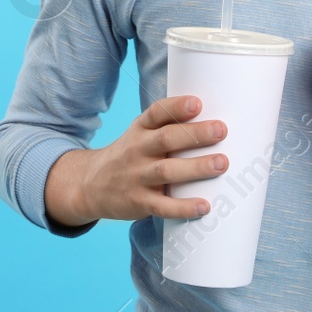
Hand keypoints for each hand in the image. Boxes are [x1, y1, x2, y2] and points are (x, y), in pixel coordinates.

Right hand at [45, 94, 228, 225]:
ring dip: (195, 167)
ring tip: (221, 163)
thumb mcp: (140, 134)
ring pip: (166, 171)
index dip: (177, 107)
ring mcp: (136, 177)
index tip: (197, 103)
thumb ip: (168, 127)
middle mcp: (137, 150)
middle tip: (221, 130)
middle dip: (195, 134)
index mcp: (139, 129)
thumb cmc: (130, 155)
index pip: (156, 113)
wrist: (90, 184)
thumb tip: (213, 122)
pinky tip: (204, 206)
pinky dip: (183, 207)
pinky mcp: (139, 202)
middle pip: (166, 139)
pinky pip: (162, 206)